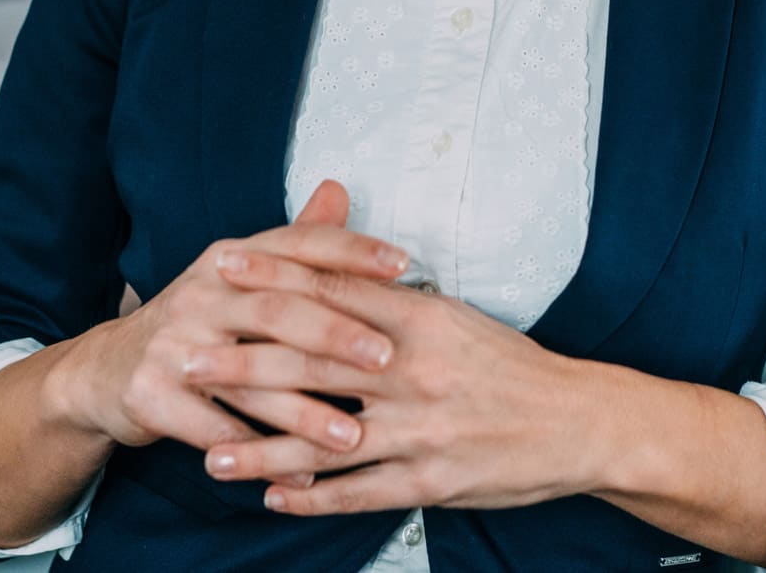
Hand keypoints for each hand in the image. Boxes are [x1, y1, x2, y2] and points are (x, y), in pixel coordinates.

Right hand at [46, 180, 409, 485]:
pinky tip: (303, 477)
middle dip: (335, 334)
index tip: (403, 266)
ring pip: (250, 380)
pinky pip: (216, 431)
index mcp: (232, 259)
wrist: (107, 370)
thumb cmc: (198, 322)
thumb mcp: (240, 276)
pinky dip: (261, 455)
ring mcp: (173, 344)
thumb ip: (295, 243)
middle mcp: (202, 292)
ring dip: (304, 413)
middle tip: (386, 358)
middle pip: (277, 309)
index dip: (351, 251)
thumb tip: (339, 189)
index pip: (297, 246)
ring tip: (352, 437)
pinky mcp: (152, 394)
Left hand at [186, 244, 595, 516]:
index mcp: (422, 320)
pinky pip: (358, 491)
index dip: (273, 278)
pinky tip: (273, 497)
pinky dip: (311, 496)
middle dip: (242, 362)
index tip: (224, 267)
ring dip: (260, 448)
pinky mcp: (430, 480)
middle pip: (311, 362)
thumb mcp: (456, 319)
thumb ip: (395, 303)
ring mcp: (419, 430)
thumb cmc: (513, 368)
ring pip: (323, 439)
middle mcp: (414, 372)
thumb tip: (340, 279)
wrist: (578, 421)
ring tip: (211, 454)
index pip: (332, 290)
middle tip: (188, 358)